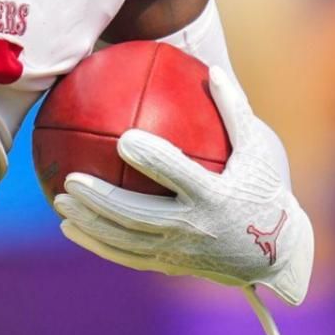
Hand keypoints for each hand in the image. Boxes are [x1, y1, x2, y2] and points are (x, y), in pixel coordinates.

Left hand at [54, 66, 313, 307]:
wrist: (275, 254)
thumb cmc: (261, 191)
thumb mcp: (257, 151)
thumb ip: (235, 111)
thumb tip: (212, 68)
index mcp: (214, 196)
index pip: (178, 175)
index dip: (152, 158)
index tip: (123, 139)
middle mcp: (194, 228)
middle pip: (139, 216)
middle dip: (102, 200)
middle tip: (71, 179)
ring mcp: (179, 251)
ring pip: (126, 240)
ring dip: (90, 223)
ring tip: (60, 202)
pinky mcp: (169, 266)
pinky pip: (125, 256)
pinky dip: (95, 244)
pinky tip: (69, 227)